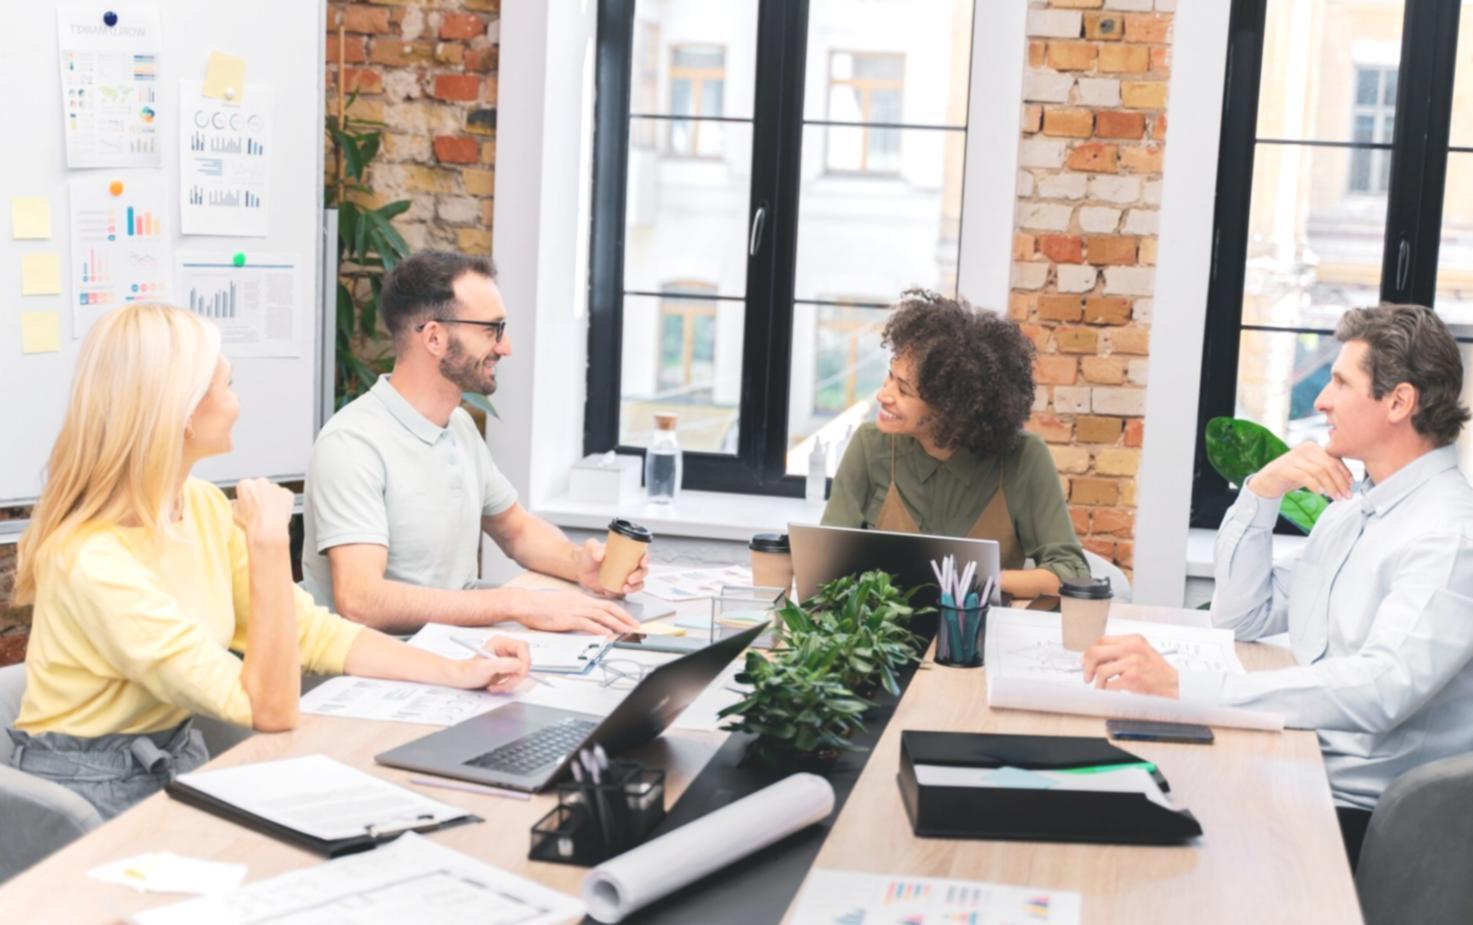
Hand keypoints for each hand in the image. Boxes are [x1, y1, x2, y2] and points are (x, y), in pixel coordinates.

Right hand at [231, 478, 293, 544]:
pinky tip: (278, 513)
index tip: (248, 505)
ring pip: (273, 492)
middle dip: (260, 496)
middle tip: (260, 510)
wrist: (268, 531)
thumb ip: (236, 504)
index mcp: (245, 484)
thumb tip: (236, 503)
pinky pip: (284, 497)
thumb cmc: (251, 523)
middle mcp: (261, 482)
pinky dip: (283, 504)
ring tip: (269, 514)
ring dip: (272, 499)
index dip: (246, 498)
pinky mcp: (287, 493)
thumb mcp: (234, 514)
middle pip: (260, 487)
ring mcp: (275, 487)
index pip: (245, 488)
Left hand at [453, 636, 530, 692]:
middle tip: (507, 683)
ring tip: (498, 686)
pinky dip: (510, 684)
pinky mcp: (508, 668)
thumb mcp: (484, 668)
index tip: (520, 673)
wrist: (462, 679)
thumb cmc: (468, 671)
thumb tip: (520, 665)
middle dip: (517, 674)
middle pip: (524, 660)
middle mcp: (506, 648)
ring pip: (522, 670)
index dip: (524, 660)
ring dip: (512, 682)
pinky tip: (498, 686)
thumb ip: (503, 664)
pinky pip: (517, 677)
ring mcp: (507, 658)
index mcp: (501, 642)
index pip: (522, 647)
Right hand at [503, 587, 640, 635]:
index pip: (605, 604)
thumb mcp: (563, 602)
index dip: (620, 611)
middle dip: (624, 617)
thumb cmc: (540, 604)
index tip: (629, 618)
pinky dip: (599, 629)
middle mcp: (580, 602)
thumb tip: (585, 616)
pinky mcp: (567, 619)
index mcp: (580, 599)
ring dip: (616, 624)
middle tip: (635, 625)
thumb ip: (576, 608)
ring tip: (627, 631)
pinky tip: (607, 634)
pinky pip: (587, 623)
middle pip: (608, 608)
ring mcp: (574, 610)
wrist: (526, 603)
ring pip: (601, 616)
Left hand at [575, 540, 649, 597]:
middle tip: (630, 579)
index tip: (642, 562)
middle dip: (640, 576)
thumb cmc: (587, 555)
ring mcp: (624, 577)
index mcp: (626, 553)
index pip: (642, 554)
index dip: (646, 558)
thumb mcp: (590, 547)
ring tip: (624, 588)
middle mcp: (628, 565)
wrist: (580, 569)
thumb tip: (600, 555)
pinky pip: (625, 593)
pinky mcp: (618, 587)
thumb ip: (595, 548)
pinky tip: (610, 592)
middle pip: (642, 571)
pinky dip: (620, 594)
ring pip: (638, 583)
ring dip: (635, 587)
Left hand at [1081, 634, 1179, 697]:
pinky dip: (1106, 690)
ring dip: (1097, 683)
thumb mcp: (1142, 652)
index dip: (1089, 652)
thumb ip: (1121, 651)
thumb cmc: (1158, 671)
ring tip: (1101, 687)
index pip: (1101, 640)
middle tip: (1087, 676)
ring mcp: (1132, 662)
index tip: (1085, 661)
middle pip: (1096, 652)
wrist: (1175, 685)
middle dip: (1087, 666)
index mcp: (1133, 639)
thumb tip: (1096, 659)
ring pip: (1101, 670)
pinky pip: (1109, 684)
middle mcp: (1132, 648)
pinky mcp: (1133, 678)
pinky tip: (1111, 691)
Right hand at [1248, 441, 1353, 501]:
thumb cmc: (1292, 476)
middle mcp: (1303, 449)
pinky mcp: (1284, 468)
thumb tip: (1349, 481)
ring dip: (1331, 487)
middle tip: (1346, 496)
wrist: (1267, 482)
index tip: (1351, 486)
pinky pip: (1305, 476)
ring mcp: (1293, 457)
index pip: (1334, 459)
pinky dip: (1315, 486)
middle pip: (1329, 465)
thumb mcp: (1311, 471)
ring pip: (1319, 471)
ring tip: (1336, 498)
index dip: (1345, 473)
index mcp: (1312, 447)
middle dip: (1340, 482)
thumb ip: (1326, 470)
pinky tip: (1320, 493)